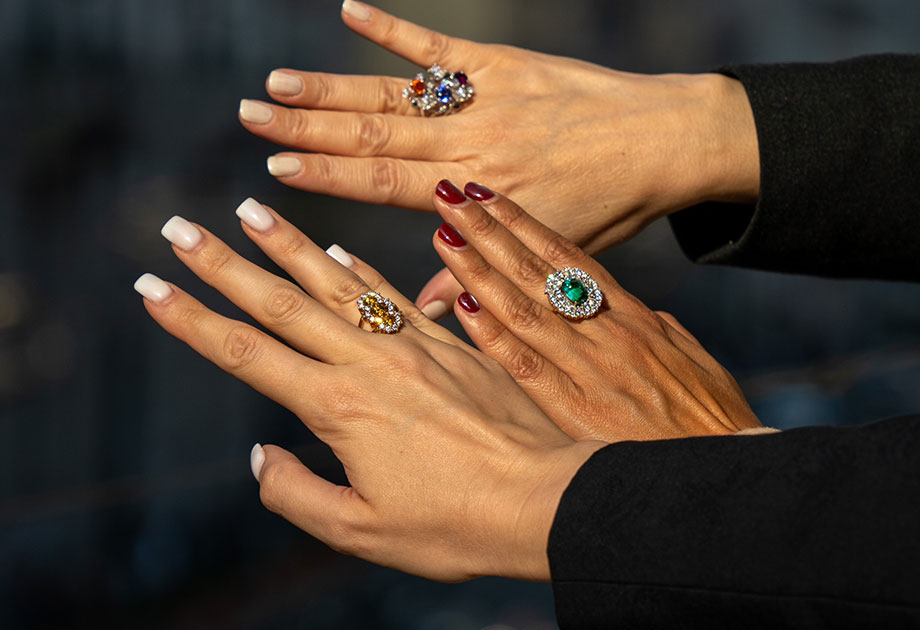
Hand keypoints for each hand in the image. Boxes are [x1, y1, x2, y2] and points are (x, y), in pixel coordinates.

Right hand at [136, 200, 604, 581]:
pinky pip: (395, 296)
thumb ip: (297, 494)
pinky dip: (360, 269)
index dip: (192, 321)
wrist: (547, 499)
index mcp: (338, 409)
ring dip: (289, 246)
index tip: (151, 286)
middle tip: (179, 227)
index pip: (247, 355)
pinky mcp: (452, 344)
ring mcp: (413, 347)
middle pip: (282, 304)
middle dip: (223, 265)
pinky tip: (338, 249)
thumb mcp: (361, 531)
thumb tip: (261, 458)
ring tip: (252, 210)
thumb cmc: (454, 526)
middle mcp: (369, 364)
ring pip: (338, 285)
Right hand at [238, 1, 758, 316]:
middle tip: (249, 117)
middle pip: (375, 135)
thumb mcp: (548, 253)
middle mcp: (474, 142)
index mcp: (479, 193)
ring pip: (396, 94)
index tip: (276, 171)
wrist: (670, 141)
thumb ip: (480, 278)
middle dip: (307, 129)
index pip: (386, 186)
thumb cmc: (611, 205)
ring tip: (277, 82)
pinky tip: (350, 10)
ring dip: (333, 87)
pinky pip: (442, 45)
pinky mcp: (506, 62)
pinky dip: (395, 29)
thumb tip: (421, 309)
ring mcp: (488, 97)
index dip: (328, 179)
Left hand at [428, 180, 761, 442]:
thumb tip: (647, 317)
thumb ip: (664, 336)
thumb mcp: (696, 365)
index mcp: (636, 319)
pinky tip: (461, 307)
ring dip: (478, 269)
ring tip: (444, 235)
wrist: (725, 475)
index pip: (570, 260)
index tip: (491, 196)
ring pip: (523, 308)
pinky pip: (524, 365)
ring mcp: (591, 370)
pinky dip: (490, 334)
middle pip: (538, 271)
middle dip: (491, 231)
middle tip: (451, 195)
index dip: (527, 225)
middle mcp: (608, 333)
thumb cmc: (716, 425)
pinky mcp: (575, 411)